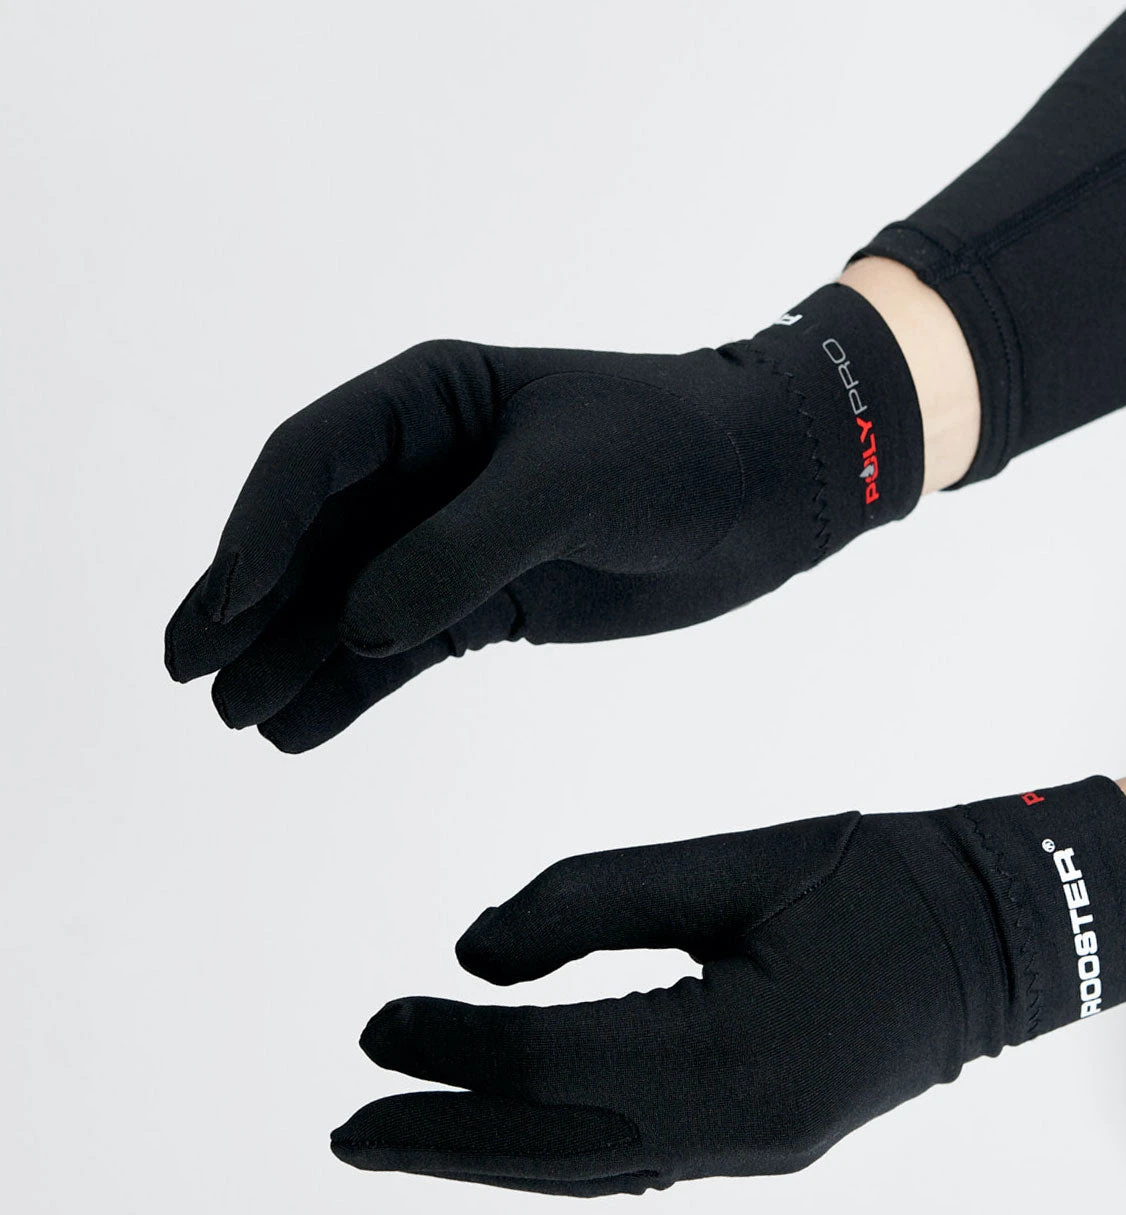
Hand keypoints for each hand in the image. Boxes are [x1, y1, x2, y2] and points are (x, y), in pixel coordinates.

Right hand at [165, 286, 922, 751]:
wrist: (766, 494)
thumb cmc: (676, 453)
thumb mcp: (568, 484)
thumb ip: (461, 550)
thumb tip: (359, 627)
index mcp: (426, 400)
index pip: (310, 461)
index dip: (256, 534)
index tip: (222, 608)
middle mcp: (420, 470)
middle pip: (307, 539)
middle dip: (246, 602)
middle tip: (187, 668)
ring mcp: (446, 541)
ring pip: (343, 603)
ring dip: (289, 657)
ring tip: (237, 718)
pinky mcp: (483, 603)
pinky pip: (397, 650)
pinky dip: (351, 689)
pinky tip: (302, 732)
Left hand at [330, 776, 1125, 1195]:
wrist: (1000, 932)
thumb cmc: (873, 878)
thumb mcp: (732, 865)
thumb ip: (594, 899)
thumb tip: (472, 953)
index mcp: (733, 1054)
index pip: (552, 1063)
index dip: (454, 1047)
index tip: (376, 1026)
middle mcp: (739, 1129)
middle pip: (556, 1147)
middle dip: (445, 1142)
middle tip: (349, 1134)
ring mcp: (755, 1150)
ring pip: (592, 1166)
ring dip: (492, 1156)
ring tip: (405, 1140)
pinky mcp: (762, 1141)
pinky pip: (634, 1160)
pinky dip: (558, 1148)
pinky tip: (508, 1131)